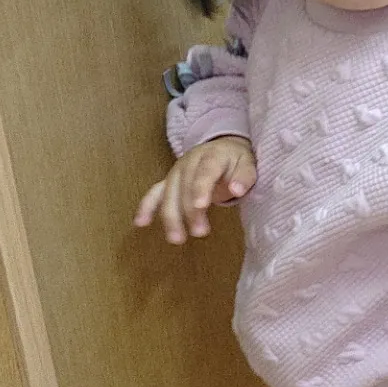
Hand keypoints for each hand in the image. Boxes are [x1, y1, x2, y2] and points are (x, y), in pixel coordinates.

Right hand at [133, 136, 255, 243]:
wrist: (222, 147)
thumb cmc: (235, 160)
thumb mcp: (248, 164)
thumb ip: (244, 176)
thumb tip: (237, 190)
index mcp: (211, 156)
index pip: (204, 172)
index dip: (200, 188)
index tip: (201, 206)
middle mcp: (189, 162)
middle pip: (185, 186)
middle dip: (189, 211)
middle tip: (200, 232)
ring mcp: (176, 172)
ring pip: (168, 193)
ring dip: (170, 216)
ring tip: (176, 239)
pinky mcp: (169, 181)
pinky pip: (155, 193)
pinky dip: (146, 207)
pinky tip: (140, 223)